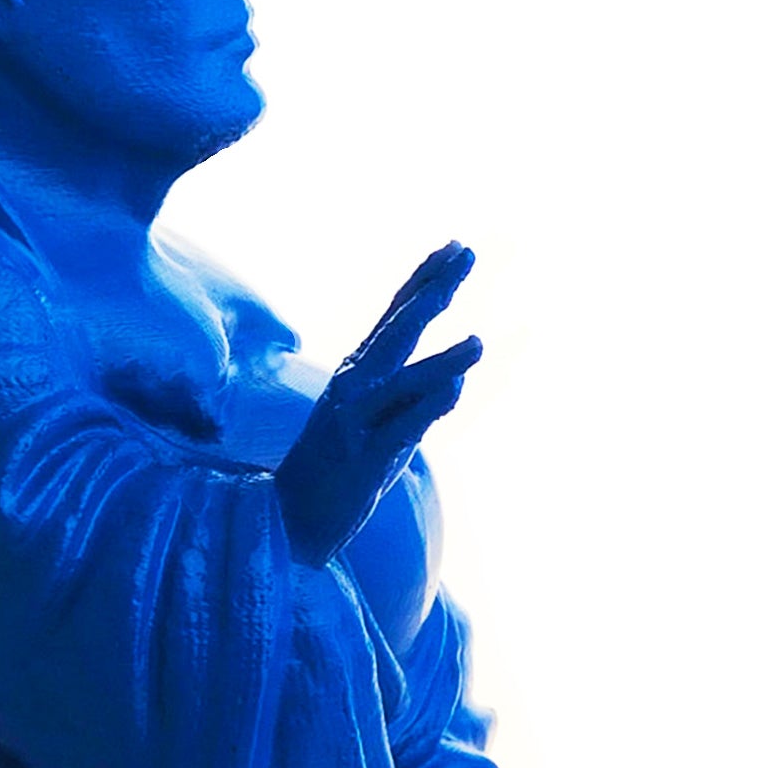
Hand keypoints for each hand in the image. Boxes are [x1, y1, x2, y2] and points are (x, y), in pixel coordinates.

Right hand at [273, 242, 481, 567]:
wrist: (288, 521)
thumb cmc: (338, 473)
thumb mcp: (379, 427)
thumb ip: (412, 401)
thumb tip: (455, 382)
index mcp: (356, 376)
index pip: (394, 318)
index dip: (424, 281)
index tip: (453, 246)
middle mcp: (353, 389)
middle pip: (398, 331)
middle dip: (433, 291)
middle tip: (465, 253)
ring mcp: (355, 423)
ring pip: (403, 381)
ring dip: (441, 361)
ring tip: (478, 342)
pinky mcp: (362, 459)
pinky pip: (401, 428)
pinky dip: (427, 407)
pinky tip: (455, 389)